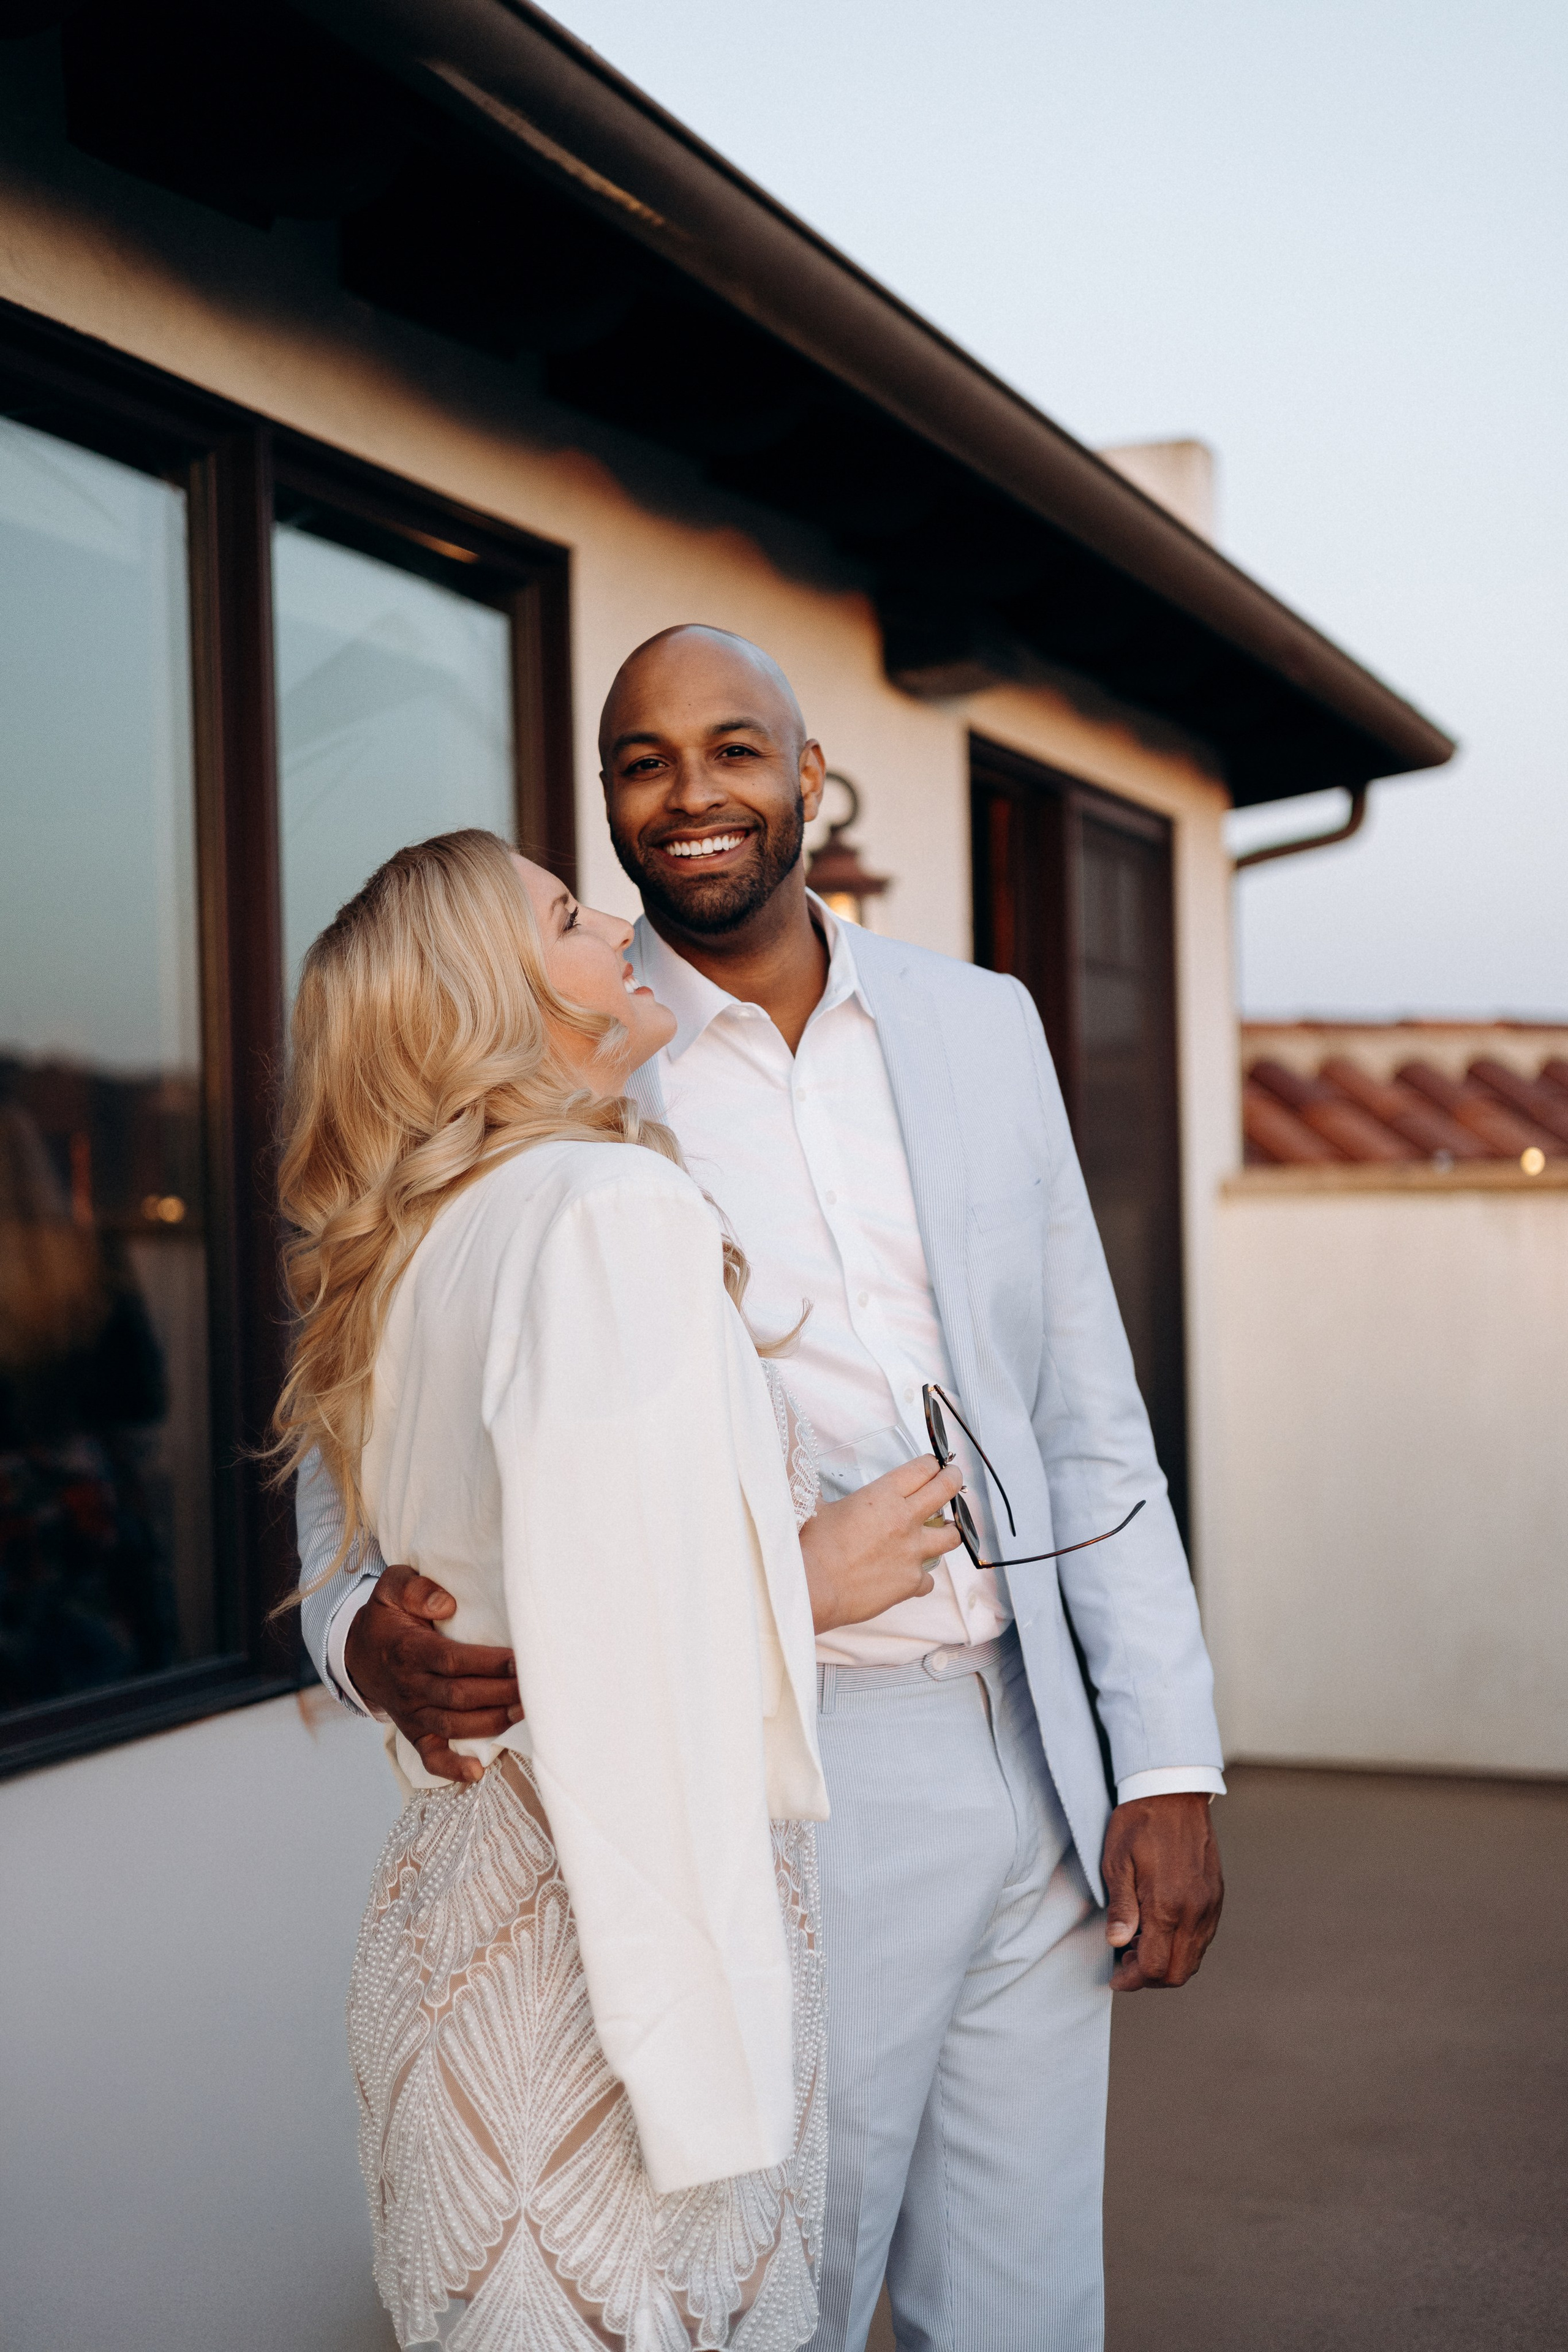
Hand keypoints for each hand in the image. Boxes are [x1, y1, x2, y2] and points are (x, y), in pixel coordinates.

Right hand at [343, 1562, 522, 1784]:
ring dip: (490, 1723)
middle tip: (536, 1687)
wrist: (357, 1654)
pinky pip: (430, 1756)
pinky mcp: (414, 1731)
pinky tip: (476, 1772)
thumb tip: (446, 1602)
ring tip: (524, 1713)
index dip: (487, 1664)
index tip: (520, 1661)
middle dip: (500, 1693)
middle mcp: (410, 1685)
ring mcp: (412, 1713)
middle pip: (459, 1695)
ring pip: (453, 1724)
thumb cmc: (387, 1618)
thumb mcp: (391, 1588)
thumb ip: (414, 1588)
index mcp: (409, 1650)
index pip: (452, 1660)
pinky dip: (451, 1768)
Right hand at [799, 1453, 964, 1633]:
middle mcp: (904, 1520)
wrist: (814, 1587)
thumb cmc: (812, 1547)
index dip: (932, 1463)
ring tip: (943, 1530)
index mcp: (883, 1496)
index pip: (922, 1469)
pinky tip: (910, 1576)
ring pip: (951, 1536)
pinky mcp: (911, 1581)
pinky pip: (929, 1579)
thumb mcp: (816, 1507)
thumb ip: (821, 1492)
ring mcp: (912, 1552)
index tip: (934, 1464)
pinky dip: (922, 1578)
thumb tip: (803, 1477)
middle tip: (953, 1478)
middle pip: (945, 1490)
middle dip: (953, 1480)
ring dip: (949, 1530)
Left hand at [1102, 1791, 1223, 1989]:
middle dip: (1150, 1978)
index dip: (1132, 1979)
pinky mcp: (1216, 1897)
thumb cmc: (1138, 1823)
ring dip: (1167, 1964)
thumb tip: (1117, 1944)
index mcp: (1167, 1905)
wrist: (1173, 1792)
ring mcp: (1210, 1905)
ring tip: (1141, 1944)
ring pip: (1194, 1959)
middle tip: (1126, 1961)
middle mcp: (1195, 1911)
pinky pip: (1203, 1939)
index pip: (1154, 1967)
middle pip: (1177, 1972)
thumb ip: (1121, 1907)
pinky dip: (1183, 1947)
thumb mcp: (1117, 1862)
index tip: (1115, 1975)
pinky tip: (1161, 1929)